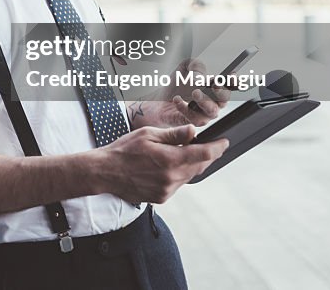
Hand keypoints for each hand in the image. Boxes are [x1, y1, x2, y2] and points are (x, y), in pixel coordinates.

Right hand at [99, 124, 228, 203]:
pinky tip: (168, 166)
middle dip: (206, 156)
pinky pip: (178, 184)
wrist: (105, 172)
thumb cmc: (123, 150)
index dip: (217, 148)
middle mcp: (171, 178)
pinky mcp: (161, 197)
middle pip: (199, 167)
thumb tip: (193, 131)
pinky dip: (179, 174)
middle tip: (209, 146)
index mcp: (169, 159)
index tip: (224, 143)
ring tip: (183, 154)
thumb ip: (173, 135)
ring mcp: (166, 190)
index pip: (203, 154)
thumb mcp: (148, 135)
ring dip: (191, 165)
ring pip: (189, 176)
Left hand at [135, 59, 230, 127]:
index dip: (234, 82)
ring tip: (195, 92)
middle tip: (214, 84)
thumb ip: (195, 65)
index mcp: (215, 87)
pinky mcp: (193, 122)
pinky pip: (194, 118)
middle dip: (221, 92)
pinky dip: (185, 108)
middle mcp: (213, 102)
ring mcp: (205, 114)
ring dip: (205, 101)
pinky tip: (177, 100)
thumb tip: (200, 75)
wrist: (159, 100)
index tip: (232, 76)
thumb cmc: (176, 85)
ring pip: (212, 111)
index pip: (230, 85)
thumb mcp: (185, 68)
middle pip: (224, 99)